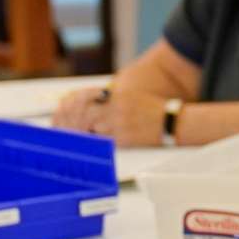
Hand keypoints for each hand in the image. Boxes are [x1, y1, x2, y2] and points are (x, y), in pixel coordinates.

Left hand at [53, 85, 168, 146]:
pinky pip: (106, 142)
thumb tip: (89, 104)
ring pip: (93, 130)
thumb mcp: (130, 97)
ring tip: (84, 137)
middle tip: (71, 129)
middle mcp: (116, 107)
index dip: (73, 107)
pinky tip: (99, 143)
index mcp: (116, 95)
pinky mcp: (125, 138)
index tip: (67, 112)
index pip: (86, 98)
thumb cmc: (151, 110)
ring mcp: (120, 123)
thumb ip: (110, 100)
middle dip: (77, 123)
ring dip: (88, 134)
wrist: (171, 121)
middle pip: (86, 115)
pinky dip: (100, 143)